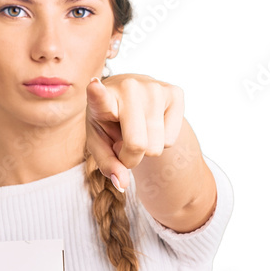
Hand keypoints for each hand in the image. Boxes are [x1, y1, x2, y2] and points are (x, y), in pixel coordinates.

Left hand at [85, 73, 184, 191]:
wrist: (130, 97)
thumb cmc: (109, 123)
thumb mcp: (100, 144)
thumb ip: (107, 164)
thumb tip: (122, 184)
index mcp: (102, 98)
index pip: (100, 98)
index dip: (97, 94)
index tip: (93, 86)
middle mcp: (129, 87)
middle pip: (137, 145)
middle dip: (130, 157)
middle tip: (122, 144)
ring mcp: (155, 87)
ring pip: (156, 147)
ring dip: (146, 149)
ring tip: (136, 131)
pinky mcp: (176, 92)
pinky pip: (171, 140)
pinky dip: (161, 141)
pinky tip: (152, 124)